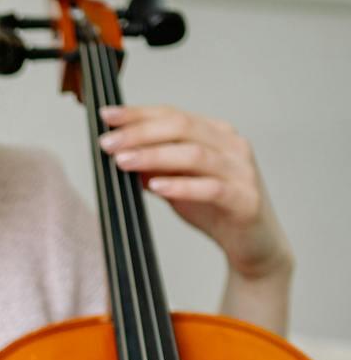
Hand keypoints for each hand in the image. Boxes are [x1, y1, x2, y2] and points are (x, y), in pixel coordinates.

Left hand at [98, 105, 293, 280]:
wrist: (254, 245)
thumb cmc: (215, 210)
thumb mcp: (178, 184)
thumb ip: (155, 167)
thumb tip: (120, 151)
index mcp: (216, 134)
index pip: (173, 114)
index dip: (138, 113)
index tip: (106, 116)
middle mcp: (231, 145)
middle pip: (181, 128)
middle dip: (140, 133)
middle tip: (108, 143)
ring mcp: (241, 171)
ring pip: (194, 155)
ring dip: (154, 156)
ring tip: (123, 162)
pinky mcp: (245, 199)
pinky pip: (211, 188)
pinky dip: (182, 186)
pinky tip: (156, 188)